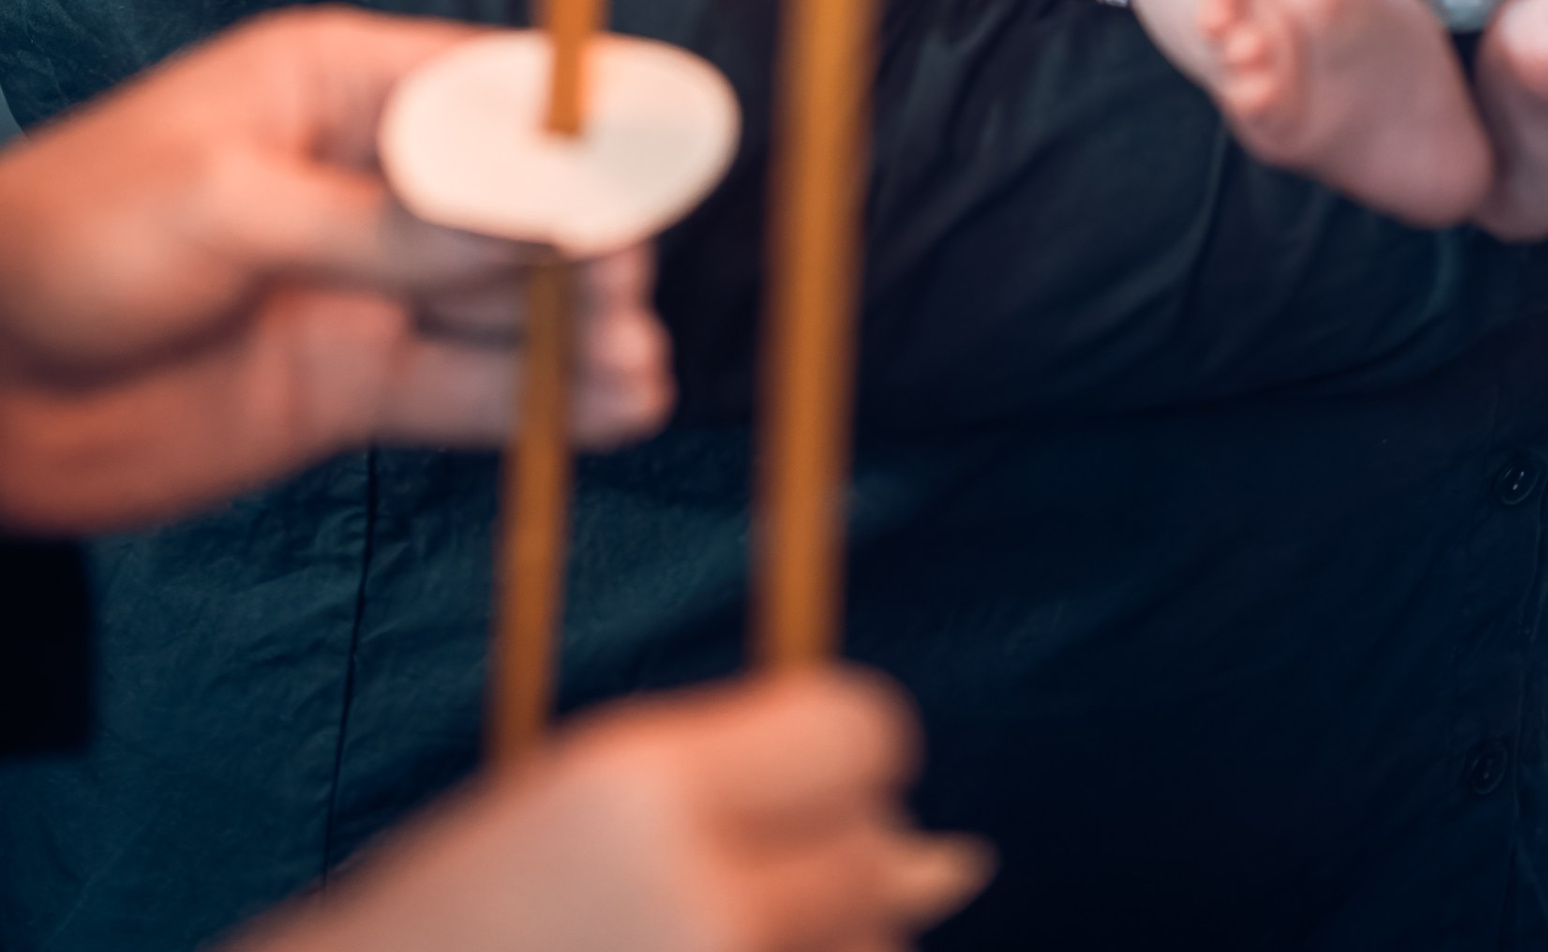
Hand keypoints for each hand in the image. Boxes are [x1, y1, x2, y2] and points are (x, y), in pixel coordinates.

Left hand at [0, 11, 671, 533]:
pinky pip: (466, 393)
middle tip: (621, 281)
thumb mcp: (230, 205)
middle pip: (516, 203)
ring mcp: (365, 289)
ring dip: (577, 329)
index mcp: (338, 88)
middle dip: (583, 238)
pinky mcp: (349, 388)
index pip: (490, 88)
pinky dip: (542, 403)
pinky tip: (615, 409)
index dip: (581, 118)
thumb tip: (531, 219)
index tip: (663, 146)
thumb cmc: (72, 242)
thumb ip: (385, 224)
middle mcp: (371, 184)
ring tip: (635, 362)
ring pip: (504, 306)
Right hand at [240, 671, 989, 951]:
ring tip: (708, 939)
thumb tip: (968, 865)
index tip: (808, 784)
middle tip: (741, 887)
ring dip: (821, 945)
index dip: (849, 754)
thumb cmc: (467, 915)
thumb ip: (755, 797)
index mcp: (637, 783)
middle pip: (872, 855)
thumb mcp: (591, 811)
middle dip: (836, 867)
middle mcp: (688, 893)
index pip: (859, 729)